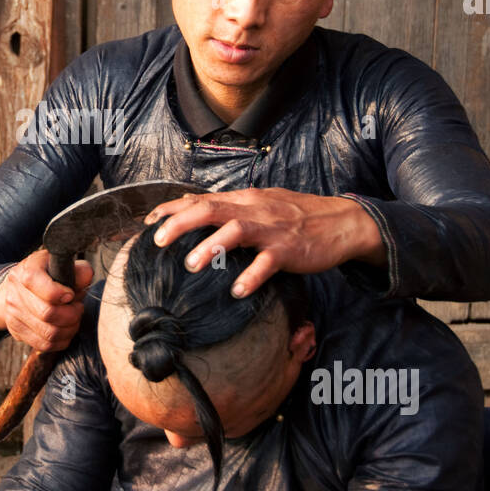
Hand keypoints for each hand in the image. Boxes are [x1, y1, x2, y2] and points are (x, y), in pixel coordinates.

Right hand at [0, 249, 93, 352]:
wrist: (17, 287)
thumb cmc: (46, 275)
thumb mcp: (61, 266)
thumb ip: (77, 270)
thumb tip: (86, 277)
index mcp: (27, 271)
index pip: (44, 288)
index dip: (61, 295)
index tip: (71, 295)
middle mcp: (15, 292)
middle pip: (48, 313)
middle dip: (71, 314)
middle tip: (77, 308)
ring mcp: (13, 314)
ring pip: (48, 333)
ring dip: (69, 329)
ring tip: (73, 319)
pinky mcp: (16, 331)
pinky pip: (44, 345)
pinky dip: (61, 341)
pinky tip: (65, 330)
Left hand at [142, 187, 384, 298]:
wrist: (341, 222)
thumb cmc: (296, 216)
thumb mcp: (260, 205)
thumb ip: (229, 209)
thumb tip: (191, 208)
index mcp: (244, 200)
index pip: (201, 199)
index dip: (172, 209)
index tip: (148, 222)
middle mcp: (254, 210)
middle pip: (211, 208)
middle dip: (181, 223)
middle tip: (158, 241)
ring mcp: (272, 229)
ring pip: (237, 230)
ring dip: (212, 246)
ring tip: (192, 265)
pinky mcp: (289, 250)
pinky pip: (268, 262)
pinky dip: (252, 276)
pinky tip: (237, 291)